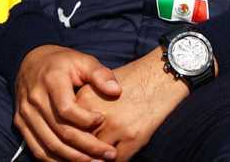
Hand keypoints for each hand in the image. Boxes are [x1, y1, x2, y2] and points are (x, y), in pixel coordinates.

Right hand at [14, 44, 119, 161]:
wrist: (31, 62)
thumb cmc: (63, 62)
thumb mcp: (83, 60)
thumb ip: (100, 74)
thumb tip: (116, 91)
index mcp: (51, 82)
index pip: (66, 109)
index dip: (86, 119)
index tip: (103, 120)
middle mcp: (35, 100)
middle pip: (60, 132)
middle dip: (86, 147)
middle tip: (108, 154)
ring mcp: (25, 115)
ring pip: (48, 145)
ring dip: (72, 158)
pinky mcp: (21, 125)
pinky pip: (37, 149)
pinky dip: (55, 160)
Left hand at [74, 47, 190, 161]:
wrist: (162, 76)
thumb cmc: (133, 79)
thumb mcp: (102, 86)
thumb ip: (85, 106)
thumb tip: (73, 130)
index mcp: (86, 100)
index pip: (68, 129)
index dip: (68, 141)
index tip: (68, 148)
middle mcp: (99, 115)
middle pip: (80, 144)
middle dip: (80, 152)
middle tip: (79, 155)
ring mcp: (117, 128)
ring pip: (95, 157)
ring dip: (95, 159)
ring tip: (97, 158)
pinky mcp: (133, 138)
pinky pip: (116, 160)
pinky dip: (113, 161)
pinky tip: (112, 157)